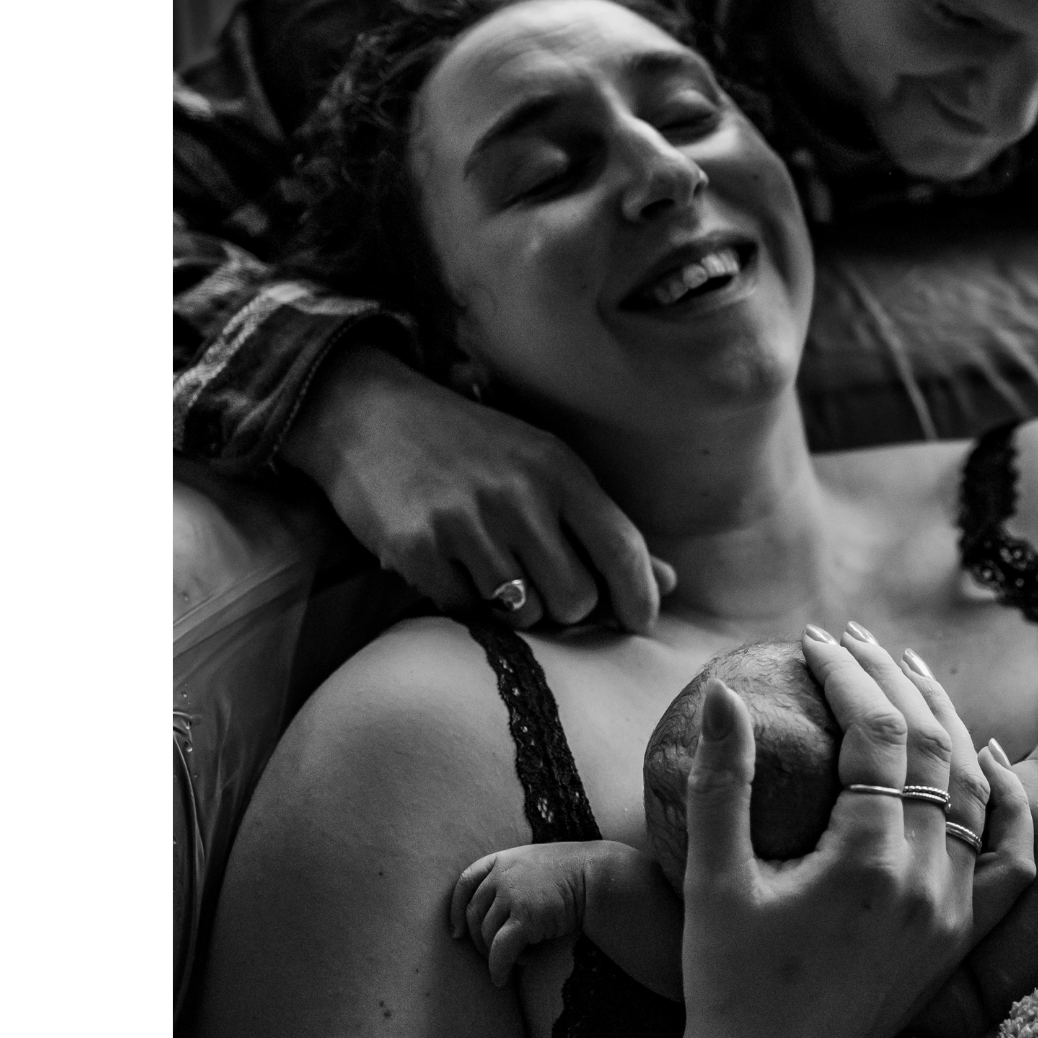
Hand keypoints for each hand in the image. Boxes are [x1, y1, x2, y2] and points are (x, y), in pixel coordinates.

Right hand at [279, 341, 673, 630]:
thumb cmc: (472, 448)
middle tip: (543, 586)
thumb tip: (667, 583)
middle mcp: (519, 495)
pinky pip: (466, 613)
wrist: (370, 415)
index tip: (639, 621)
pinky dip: (466, 603)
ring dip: (515, 608)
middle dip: (567, 608)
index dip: (640, 597)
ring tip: (491, 568)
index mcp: (560, 470)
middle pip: (576, 599)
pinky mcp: (418, 550)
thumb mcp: (544, 467)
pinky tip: (452, 567)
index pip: (623, 549)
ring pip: (524, 614)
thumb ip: (604, 527)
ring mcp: (466, 523)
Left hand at [450, 844, 593, 986]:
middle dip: (478, 940)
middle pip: (473, 915)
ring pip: (486, 935)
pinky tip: (502, 978)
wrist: (596, 876)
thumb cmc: (571, 872)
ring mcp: (511, 896)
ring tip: (518, 960)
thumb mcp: (534, 864)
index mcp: (502, 860)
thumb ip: (511, 876)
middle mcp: (501, 876)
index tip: (455, 932)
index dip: (455, 910)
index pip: (465, 883)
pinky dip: (498, 967)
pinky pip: (500, 950)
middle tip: (492, 956)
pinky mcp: (524, 918)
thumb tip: (495, 909)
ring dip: (496, 954)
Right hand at [675, 625, 1034, 1037]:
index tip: (814, 639)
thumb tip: (724, 693)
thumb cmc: (727, 982)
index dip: (848, 676)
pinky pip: (1012, 859)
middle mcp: (928, 881)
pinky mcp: (962, 939)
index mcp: (868, 860)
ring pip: (977, 790)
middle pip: (934, 748)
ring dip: (947, 723)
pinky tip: (991, 758)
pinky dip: (1009, 803)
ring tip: (909, 672)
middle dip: (894, 681)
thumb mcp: (712, 877)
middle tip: (855, 638)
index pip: (878, 735)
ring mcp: (955, 911)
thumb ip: (722, 781)